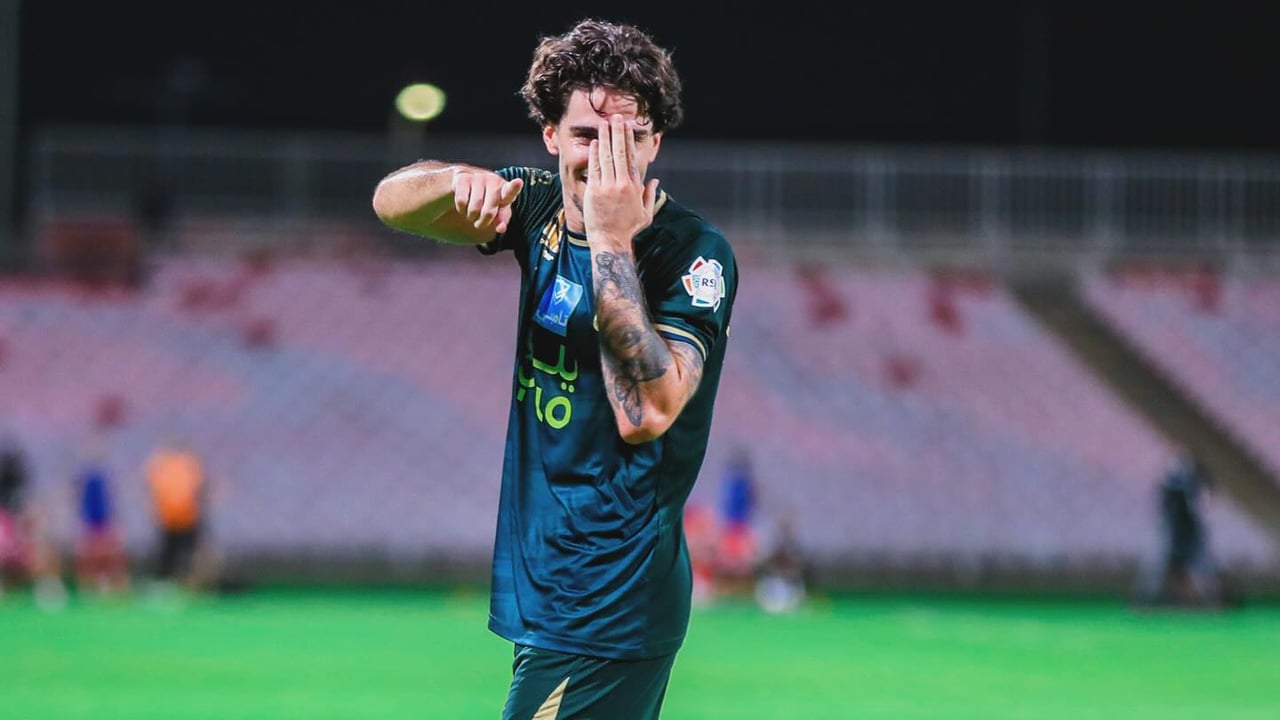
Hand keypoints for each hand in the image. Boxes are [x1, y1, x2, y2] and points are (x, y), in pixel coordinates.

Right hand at [453, 172, 523, 233]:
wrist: (463, 183)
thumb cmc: (485, 199)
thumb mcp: (496, 210)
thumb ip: (501, 219)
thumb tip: (501, 228)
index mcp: (505, 189)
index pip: (510, 191)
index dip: (514, 187)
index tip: (518, 182)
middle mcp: (493, 180)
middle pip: (488, 212)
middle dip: (483, 223)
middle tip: (480, 223)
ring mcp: (478, 177)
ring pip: (474, 209)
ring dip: (471, 216)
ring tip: (472, 213)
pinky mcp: (463, 177)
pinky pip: (461, 202)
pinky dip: (461, 208)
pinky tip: (463, 204)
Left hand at [584, 114, 658, 251]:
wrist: (610, 241)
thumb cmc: (628, 229)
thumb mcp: (645, 214)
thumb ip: (650, 195)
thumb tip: (654, 180)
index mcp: (634, 187)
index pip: (631, 157)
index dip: (628, 140)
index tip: (627, 127)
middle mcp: (622, 184)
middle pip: (619, 152)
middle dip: (617, 133)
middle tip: (616, 118)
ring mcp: (607, 187)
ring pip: (606, 157)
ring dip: (605, 138)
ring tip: (604, 124)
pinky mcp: (594, 191)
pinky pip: (594, 168)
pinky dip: (594, 154)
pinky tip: (595, 142)